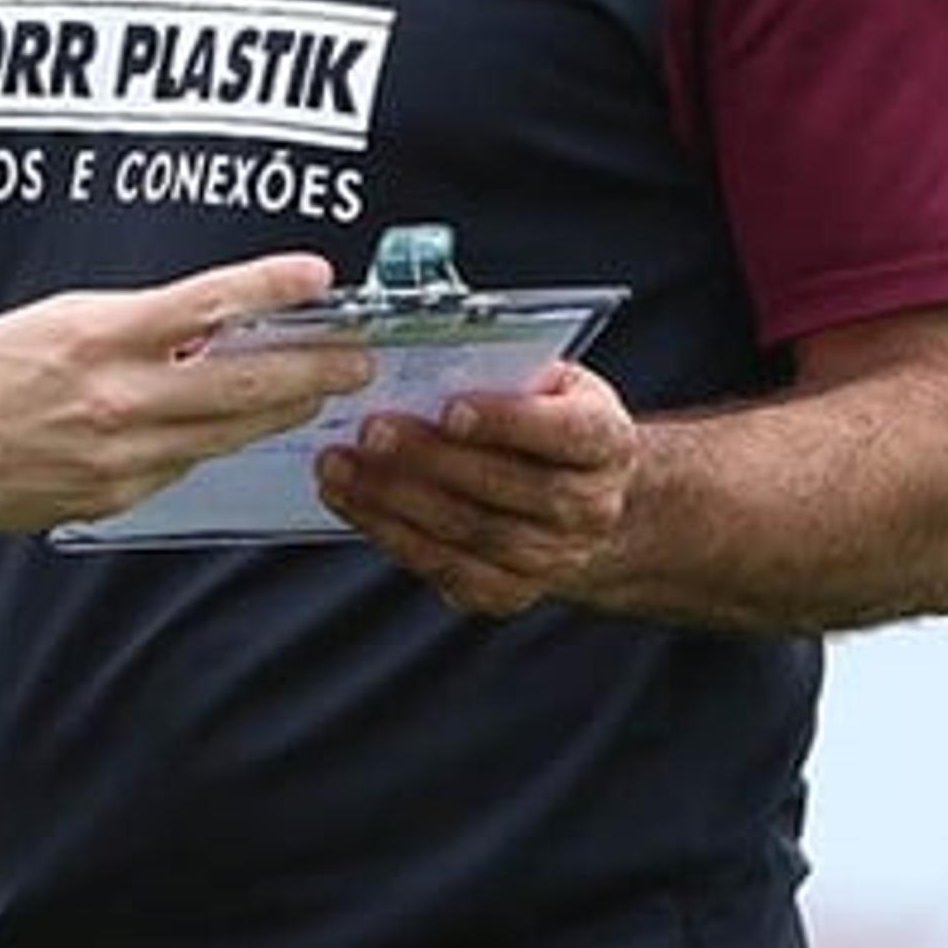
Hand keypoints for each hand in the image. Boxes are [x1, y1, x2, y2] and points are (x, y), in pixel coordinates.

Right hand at [0, 252, 369, 530]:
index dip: (270, 286)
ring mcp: (122, 457)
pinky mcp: (117, 497)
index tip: (319, 277)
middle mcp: (118, 400)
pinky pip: (184, 464)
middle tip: (357, 358)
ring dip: (281, 410)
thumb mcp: (62, 317)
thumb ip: (138, 321)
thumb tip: (213, 323)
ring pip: (227, 432)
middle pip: (242, 385)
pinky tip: (228, 427)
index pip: (205, 304)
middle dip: (312, 371)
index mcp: (101, 338)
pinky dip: (210, 441)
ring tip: (318, 390)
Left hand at [317, 359, 636, 617]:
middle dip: (431, 460)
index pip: (563, 433)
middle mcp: (588, 507)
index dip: (508, 422)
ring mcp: (552, 557)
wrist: (587, 502)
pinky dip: (394, 536)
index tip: (452, 406)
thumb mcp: (553, 384)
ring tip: (341, 467)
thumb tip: (432, 356)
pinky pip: (447, 569)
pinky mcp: (510, 591)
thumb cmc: (554, 424)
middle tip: (372, 431)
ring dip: (396, 501)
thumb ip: (510, 373)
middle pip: (506, 488)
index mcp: (605, 441)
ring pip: (470, 534)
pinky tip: (354, 504)